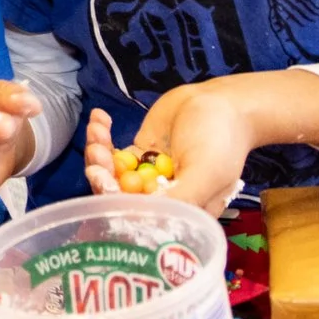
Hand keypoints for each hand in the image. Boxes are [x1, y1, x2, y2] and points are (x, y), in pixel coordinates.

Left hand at [83, 91, 250, 212]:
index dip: (118, 202)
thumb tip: (149, 217)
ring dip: (99, 153)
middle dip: (102, 174)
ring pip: (112, 174)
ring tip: (98, 130)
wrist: (220, 102)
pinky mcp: (140, 154)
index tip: (105, 181)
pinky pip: (113, 152)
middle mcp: (163, 198)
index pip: (143, 217)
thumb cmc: (221, 141)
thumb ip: (182, 197)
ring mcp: (148, 175)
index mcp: (183, 211)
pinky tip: (99, 118)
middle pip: (121, 196)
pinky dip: (101, 137)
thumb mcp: (207, 173)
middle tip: (97, 152)